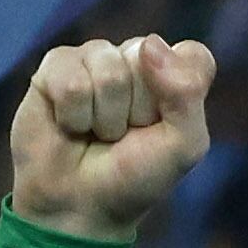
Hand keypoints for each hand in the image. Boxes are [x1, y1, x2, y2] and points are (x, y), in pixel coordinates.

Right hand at [7, 35, 216, 243]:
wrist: (80, 204)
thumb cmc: (137, 176)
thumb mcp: (183, 145)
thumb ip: (186, 93)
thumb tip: (150, 43)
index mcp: (177, 75)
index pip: (192, 56)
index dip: (179, 94)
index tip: (165, 126)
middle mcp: (137, 60)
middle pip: (146, 57)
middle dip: (138, 109)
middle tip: (126, 134)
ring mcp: (95, 59)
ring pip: (107, 69)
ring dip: (105, 116)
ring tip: (98, 132)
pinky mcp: (55, 66)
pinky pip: (70, 79)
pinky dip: (73, 114)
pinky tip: (70, 125)